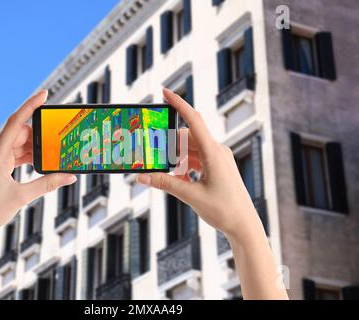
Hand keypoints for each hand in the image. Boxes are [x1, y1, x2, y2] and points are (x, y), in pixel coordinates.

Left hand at [0, 90, 76, 235]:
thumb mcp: (22, 196)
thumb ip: (48, 184)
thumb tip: (69, 176)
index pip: (16, 121)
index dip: (31, 105)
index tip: (45, 94)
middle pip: (21, 133)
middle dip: (40, 137)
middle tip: (58, 142)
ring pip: (18, 144)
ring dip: (34, 149)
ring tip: (52, 156)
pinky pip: (14, 154)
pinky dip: (27, 157)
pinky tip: (39, 164)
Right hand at [138, 88, 261, 241]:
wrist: (244, 225)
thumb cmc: (224, 210)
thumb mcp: (191, 196)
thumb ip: (165, 183)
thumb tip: (142, 176)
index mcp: (214, 153)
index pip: (194, 120)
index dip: (179, 104)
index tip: (164, 91)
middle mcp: (217, 151)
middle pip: (186, 137)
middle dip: (168, 144)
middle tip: (150, 151)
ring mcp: (218, 158)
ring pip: (191, 148)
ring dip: (175, 156)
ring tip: (162, 169)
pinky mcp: (218, 166)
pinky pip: (196, 158)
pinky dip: (184, 164)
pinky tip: (177, 176)